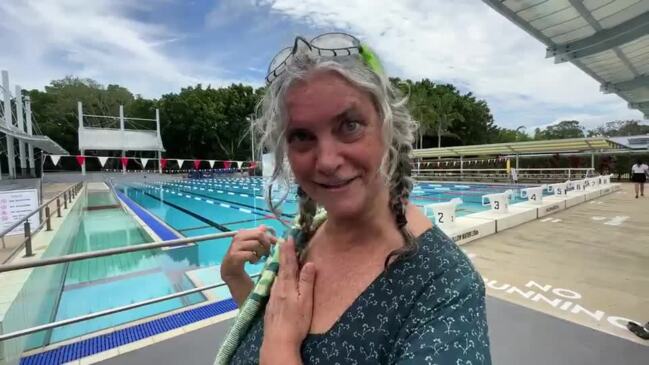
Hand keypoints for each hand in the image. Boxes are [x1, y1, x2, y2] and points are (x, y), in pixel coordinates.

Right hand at [220, 225, 275, 281]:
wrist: (230, 269)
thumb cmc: (242, 256)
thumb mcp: (251, 245)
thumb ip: (257, 236)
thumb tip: (264, 227)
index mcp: (243, 233)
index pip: (261, 230)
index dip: (270, 237)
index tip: (275, 244)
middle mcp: (239, 237)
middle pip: (259, 235)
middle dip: (266, 244)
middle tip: (267, 253)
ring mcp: (236, 246)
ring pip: (256, 244)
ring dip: (260, 253)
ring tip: (258, 258)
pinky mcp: (235, 255)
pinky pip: (251, 255)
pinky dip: (254, 259)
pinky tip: (252, 262)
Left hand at [260, 237, 315, 362]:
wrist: (278, 341)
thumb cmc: (295, 322)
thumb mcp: (305, 301)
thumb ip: (307, 282)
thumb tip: (309, 263)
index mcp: (287, 285)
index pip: (288, 263)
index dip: (288, 249)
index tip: (288, 236)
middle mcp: (277, 288)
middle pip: (281, 267)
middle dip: (283, 254)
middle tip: (284, 241)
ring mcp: (272, 296)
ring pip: (277, 276)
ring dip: (280, 264)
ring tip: (282, 256)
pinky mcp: (270, 304)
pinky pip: (274, 285)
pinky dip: (278, 276)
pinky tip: (278, 278)